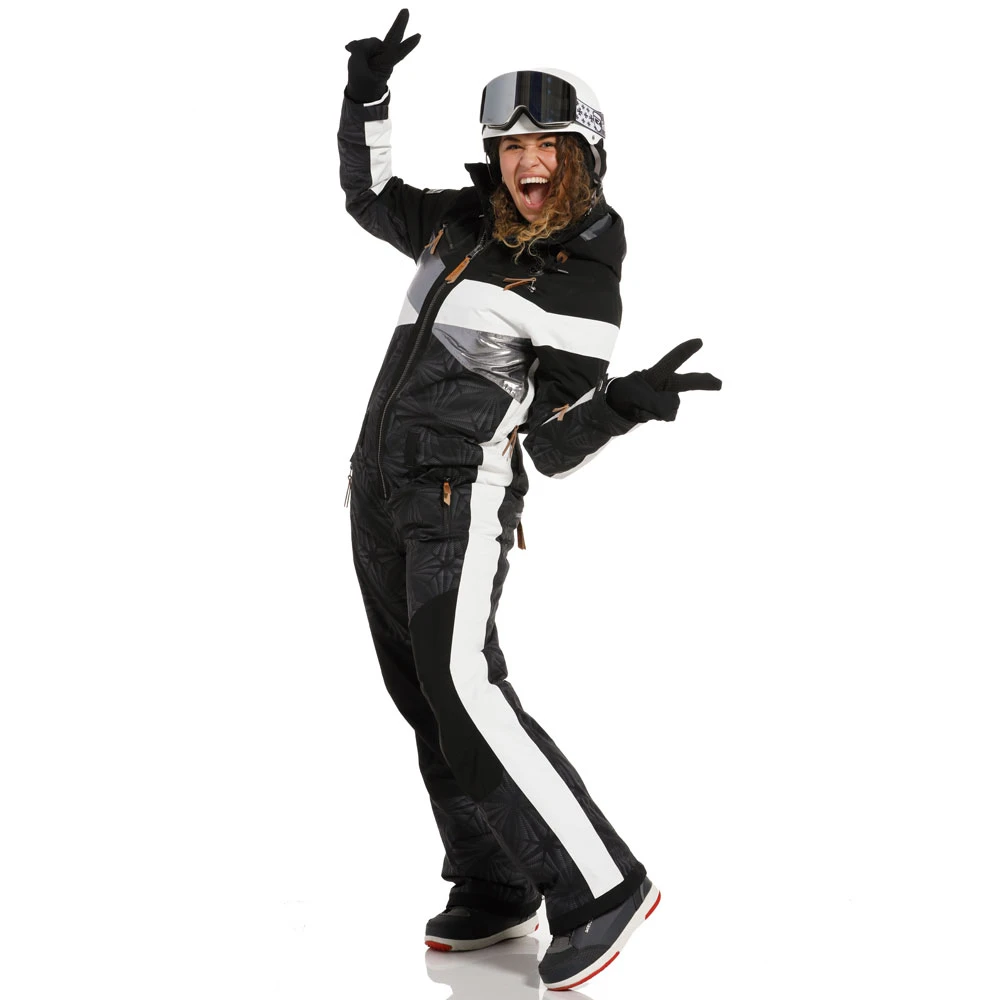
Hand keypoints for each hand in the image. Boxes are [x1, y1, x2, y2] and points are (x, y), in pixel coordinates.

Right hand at [345, 9, 420, 103]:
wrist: (359, 92)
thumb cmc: (362, 83)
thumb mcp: (357, 68)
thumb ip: (359, 49)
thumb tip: (356, 42)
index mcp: (386, 64)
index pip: (398, 52)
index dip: (408, 44)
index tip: (419, 36)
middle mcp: (384, 56)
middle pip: (393, 37)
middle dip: (399, 24)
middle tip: (406, 11)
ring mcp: (377, 52)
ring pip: (369, 41)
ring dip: (359, 49)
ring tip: (356, 62)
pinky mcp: (370, 50)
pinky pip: (362, 44)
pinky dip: (355, 47)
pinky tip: (348, 49)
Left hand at [606, 338, 721, 422]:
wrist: (616, 407)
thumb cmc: (624, 394)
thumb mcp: (635, 396)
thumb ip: (654, 403)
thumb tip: (672, 415)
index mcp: (657, 373)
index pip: (672, 360)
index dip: (685, 351)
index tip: (700, 341)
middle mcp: (666, 384)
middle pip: (688, 382)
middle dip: (704, 382)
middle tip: (719, 384)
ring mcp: (667, 397)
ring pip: (671, 407)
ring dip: (653, 410)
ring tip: (638, 407)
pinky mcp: (665, 410)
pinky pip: (666, 416)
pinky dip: (653, 416)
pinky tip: (643, 413)